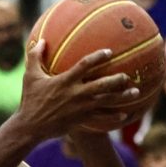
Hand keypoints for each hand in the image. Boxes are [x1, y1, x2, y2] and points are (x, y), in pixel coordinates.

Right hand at [17, 40, 137, 139]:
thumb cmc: (30, 99)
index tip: (109, 52)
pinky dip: (113, 117)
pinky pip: (101, 119)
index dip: (98, 57)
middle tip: (128, 75)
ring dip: (122, 97)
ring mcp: (80, 108)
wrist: (30, 126)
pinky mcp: (80, 120)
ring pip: (105, 102)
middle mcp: (75, 93)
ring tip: (135, 93)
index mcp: (65, 81)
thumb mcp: (30, 76)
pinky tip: (124, 115)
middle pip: (102, 84)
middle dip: (117, 80)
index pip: (85, 65)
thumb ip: (35, 56)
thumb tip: (42, 40)